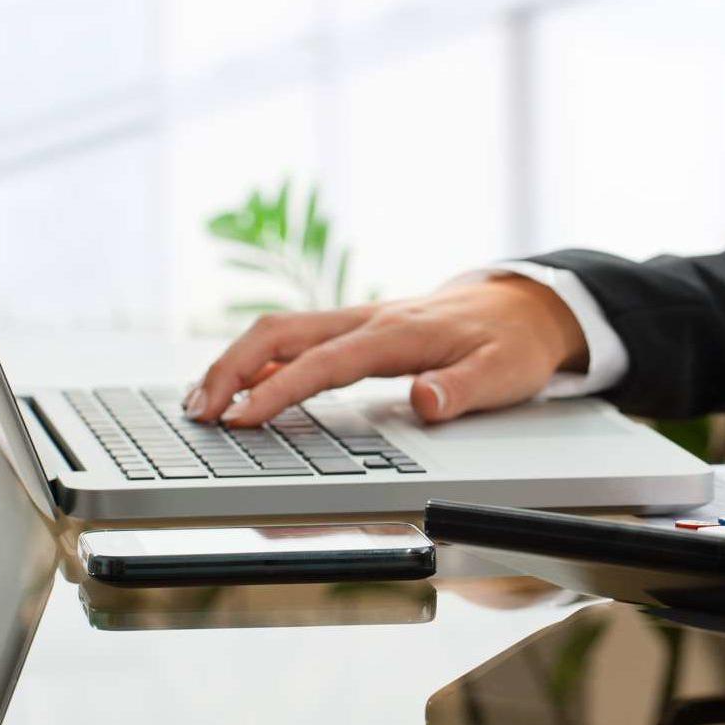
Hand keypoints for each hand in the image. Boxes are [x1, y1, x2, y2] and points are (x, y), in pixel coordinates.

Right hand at [185, 277, 587, 425]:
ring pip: (280, 331)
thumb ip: (462, 389)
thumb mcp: (504, 372)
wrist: (524, 305)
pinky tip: (238, 387)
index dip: (279, 390)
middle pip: (281, 332)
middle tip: (200, 413)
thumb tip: (425, 400)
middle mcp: (368, 320)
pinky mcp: (356, 330)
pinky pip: (295, 339)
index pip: (325, 362)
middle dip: (232, 369)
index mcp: (398, 334)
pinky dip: (257, 360)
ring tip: (201, 404)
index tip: (243, 419)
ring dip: (235, 362)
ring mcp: (358, 321)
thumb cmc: (512, 342)